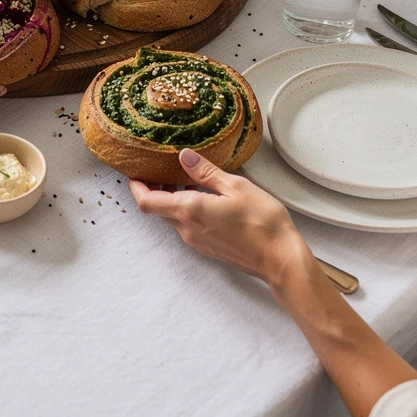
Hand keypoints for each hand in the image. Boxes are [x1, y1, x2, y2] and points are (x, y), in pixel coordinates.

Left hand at [129, 148, 310, 283]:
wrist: (281, 260)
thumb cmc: (263, 224)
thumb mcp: (235, 186)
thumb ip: (205, 171)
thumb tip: (184, 156)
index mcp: (189, 211)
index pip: (147, 202)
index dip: (136, 187)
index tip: (135, 172)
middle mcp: (188, 230)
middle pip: (157, 210)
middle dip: (154, 189)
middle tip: (161, 170)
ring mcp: (197, 242)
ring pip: (172, 218)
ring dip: (171, 199)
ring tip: (184, 179)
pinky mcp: (208, 248)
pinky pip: (187, 227)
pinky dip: (186, 210)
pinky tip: (202, 197)